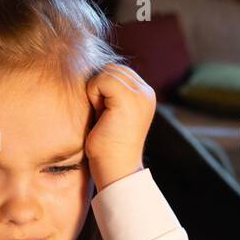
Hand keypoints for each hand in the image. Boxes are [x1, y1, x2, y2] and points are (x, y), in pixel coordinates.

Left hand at [85, 64, 155, 190]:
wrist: (117, 170)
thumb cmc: (109, 147)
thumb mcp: (114, 113)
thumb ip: (113, 93)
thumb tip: (96, 71)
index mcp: (146, 94)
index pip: (118, 71)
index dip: (104, 88)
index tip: (106, 113)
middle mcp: (147, 92)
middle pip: (112, 68)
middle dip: (100, 88)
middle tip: (103, 115)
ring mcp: (140, 94)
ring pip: (106, 71)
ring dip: (96, 91)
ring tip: (103, 116)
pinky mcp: (128, 98)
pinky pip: (101, 79)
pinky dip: (93, 94)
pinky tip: (100, 114)